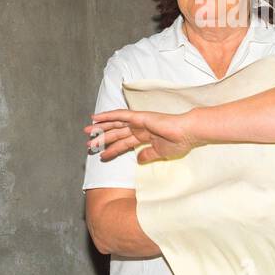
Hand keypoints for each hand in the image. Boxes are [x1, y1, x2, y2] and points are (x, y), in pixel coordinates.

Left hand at [84, 108, 200, 163]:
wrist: (187, 133)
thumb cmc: (180, 142)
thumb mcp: (161, 153)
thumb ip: (148, 155)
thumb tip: (138, 159)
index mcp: (145, 137)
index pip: (124, 143)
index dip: (112, 150)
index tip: (101, 156)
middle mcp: (140, 128)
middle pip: (117, 134)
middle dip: (102, 138)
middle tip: (88, 143)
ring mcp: (139, 121)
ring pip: (115, 124)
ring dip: (101, 127)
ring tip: (87, 131)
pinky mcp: (139, 116)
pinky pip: (120, 115)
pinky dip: (108, 115)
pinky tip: (97, 117)